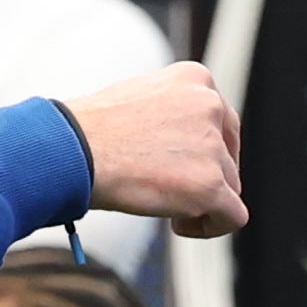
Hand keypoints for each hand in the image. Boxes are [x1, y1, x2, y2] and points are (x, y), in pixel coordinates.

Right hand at [60, 64, 245, 235]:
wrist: (73, 150)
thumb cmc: (92, 130)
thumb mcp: (141, 99)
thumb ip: (174, 114)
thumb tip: (187, 144)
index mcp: (196, 79)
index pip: (221, 122)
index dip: (203, 151)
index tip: (176, 164)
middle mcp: (211, 106)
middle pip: (228, 156)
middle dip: (205, 176)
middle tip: (168, 186)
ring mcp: (212, 146)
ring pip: (228, 187)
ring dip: (199, 201)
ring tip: (159, 201)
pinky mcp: (211, 184)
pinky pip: (233, 217)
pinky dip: (211, 227)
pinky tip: (178, 224)